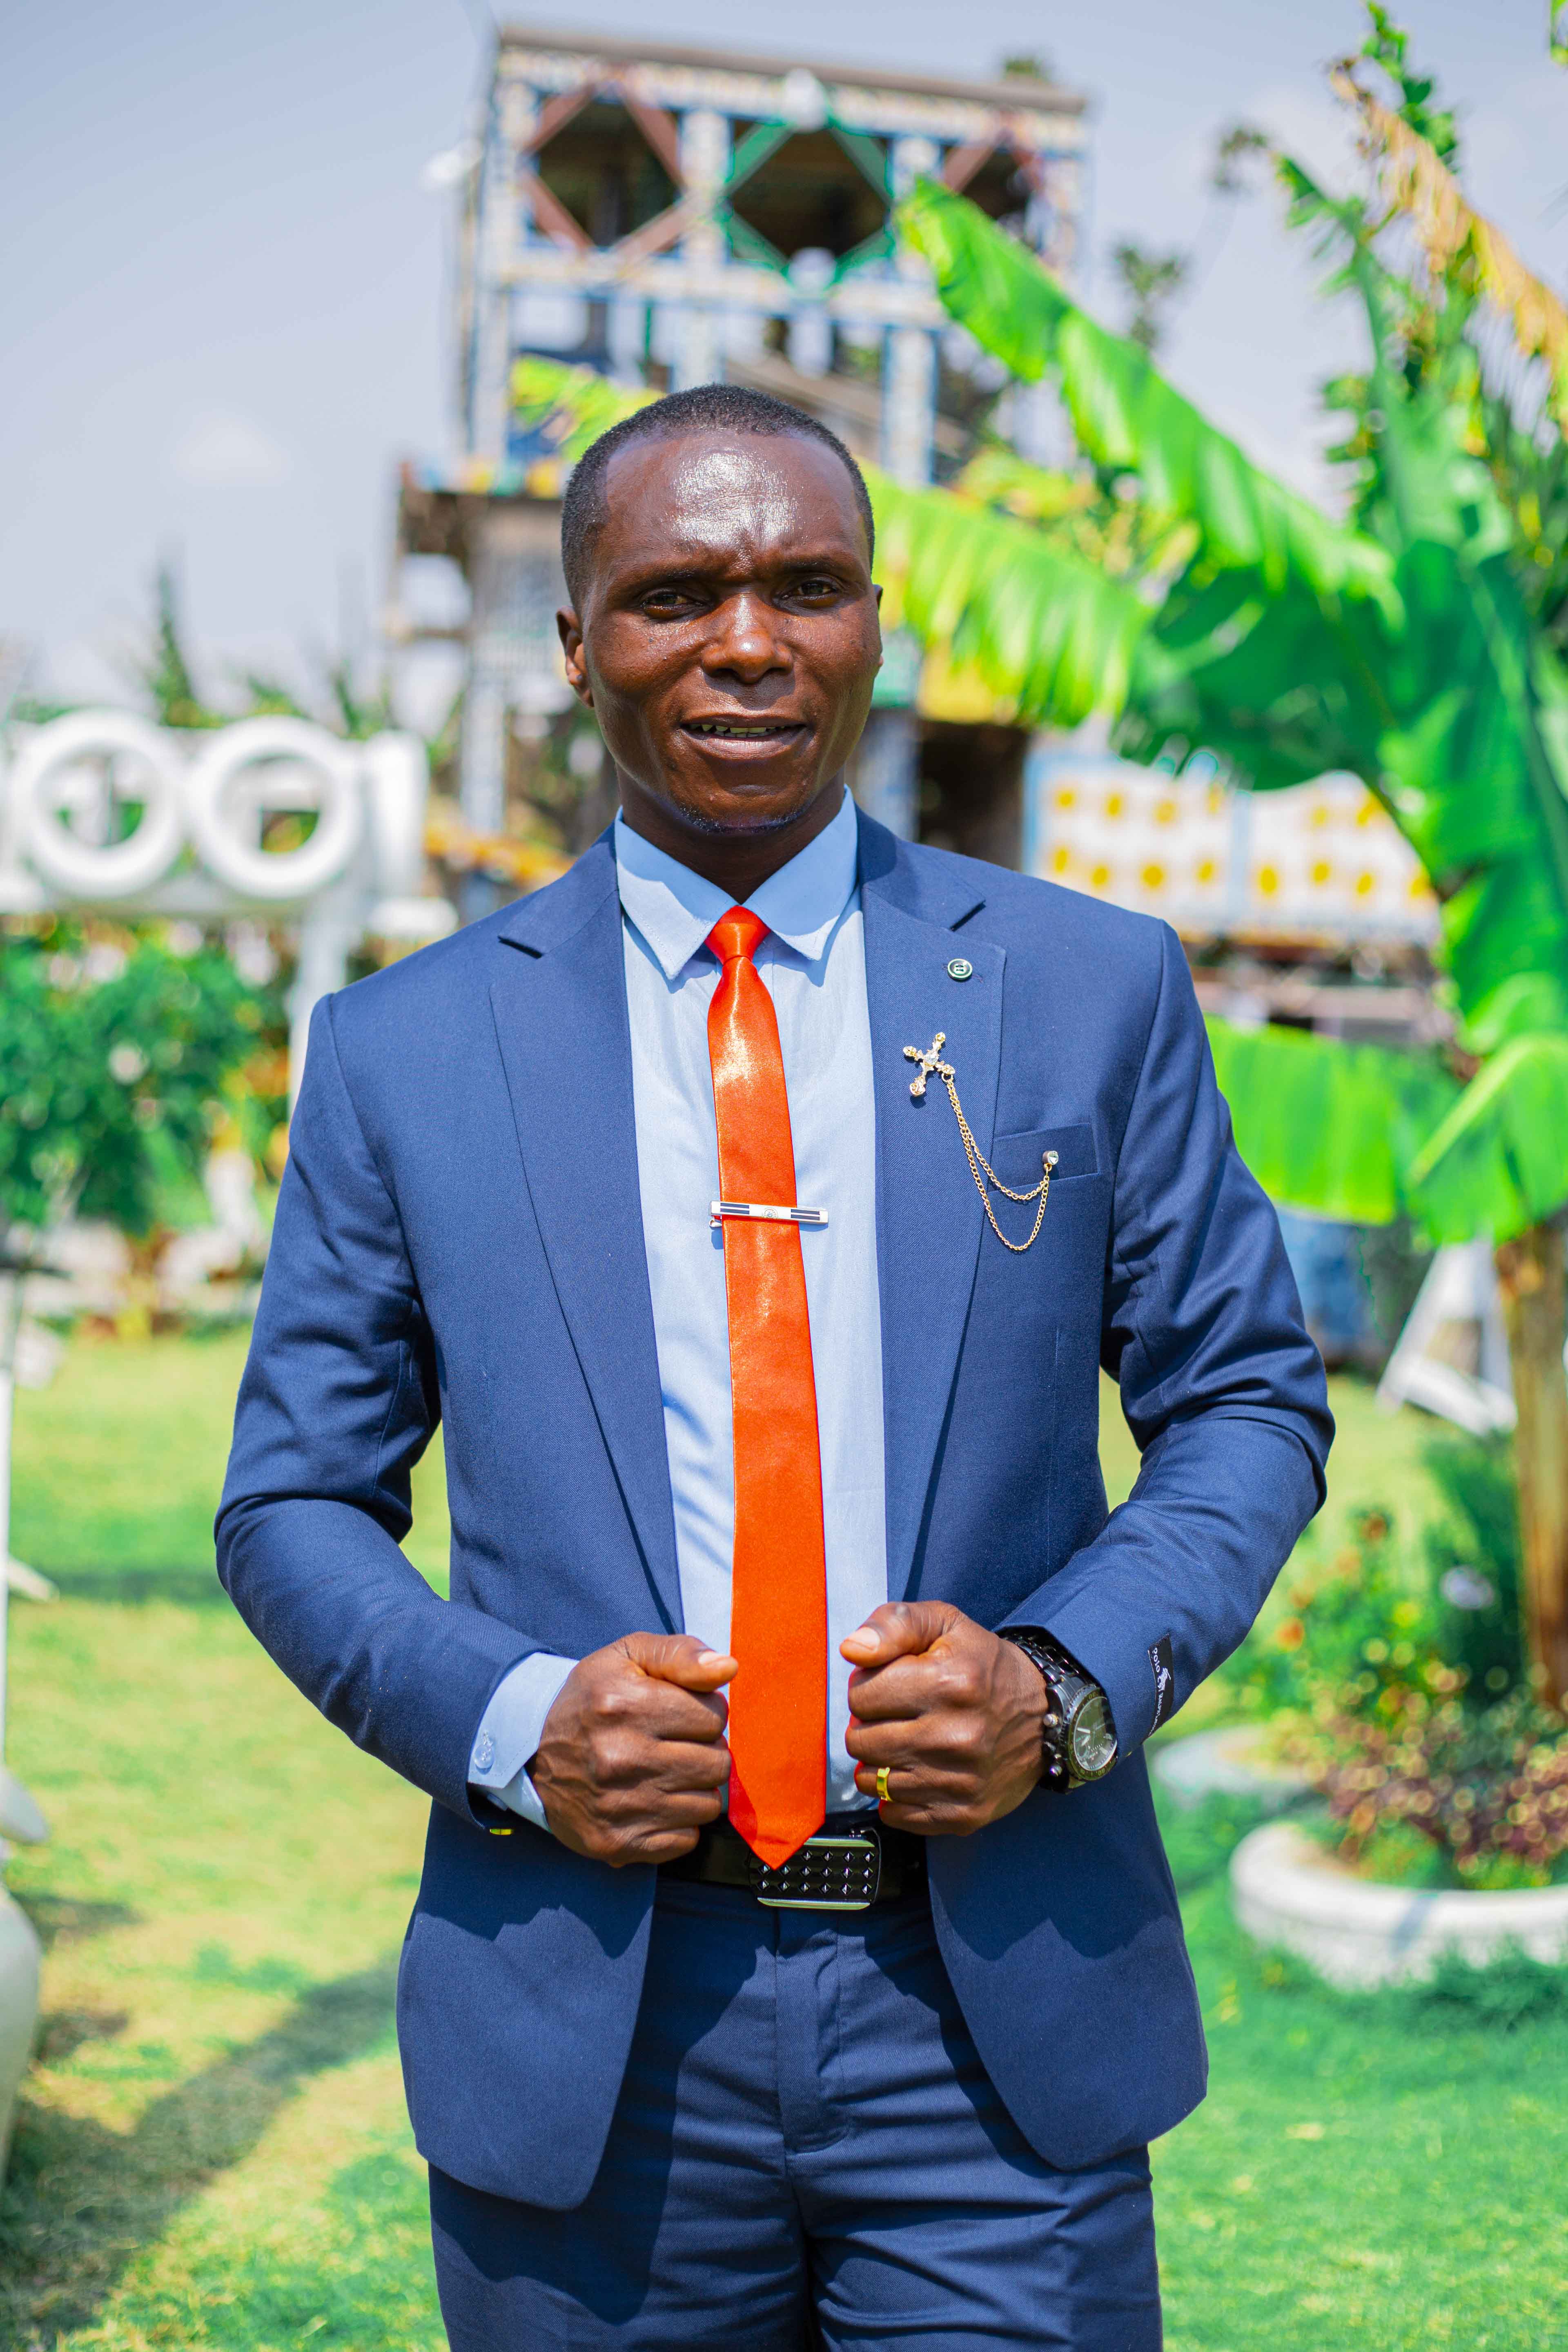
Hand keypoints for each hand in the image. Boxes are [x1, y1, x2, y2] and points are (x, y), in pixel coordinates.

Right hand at [529, 1633, 735, 1866]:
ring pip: (707, 1804)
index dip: (705, 1712)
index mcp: (626, 1705)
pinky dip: (679, 1823)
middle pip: (716, 1763)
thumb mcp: (629, 1656)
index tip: (681, 1714)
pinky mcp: (616, 1843)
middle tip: (677, 1745)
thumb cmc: (592, 1699)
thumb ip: (682, 1654)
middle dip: (705, 1750)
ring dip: (695, 1788)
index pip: (713, 1716)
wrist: (532, 1752)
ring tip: (666, 1773)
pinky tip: (655, 1802)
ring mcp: (618, 1806)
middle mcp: (621, 1757)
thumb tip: (728, 1668)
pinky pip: (686, 1840)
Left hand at [842, 1602, 1046, 1836]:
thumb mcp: (945, 1624)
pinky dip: (896, 1796)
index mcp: (949, 1683)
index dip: (868, 1686)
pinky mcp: (963, 1815)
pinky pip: (894, 1814)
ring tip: (905, 1742)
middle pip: (860, 1741)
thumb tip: (852, 1649)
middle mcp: (955, 1736)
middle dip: (869, 1724)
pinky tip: (916, 1772)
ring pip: (871, 1780)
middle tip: (895, 1716)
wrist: (1046, 1720)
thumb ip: (894, 1623)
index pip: (860, 1695)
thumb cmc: (985, 1667)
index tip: (891, 1686)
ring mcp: (959, 1782)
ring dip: (879, 1760)